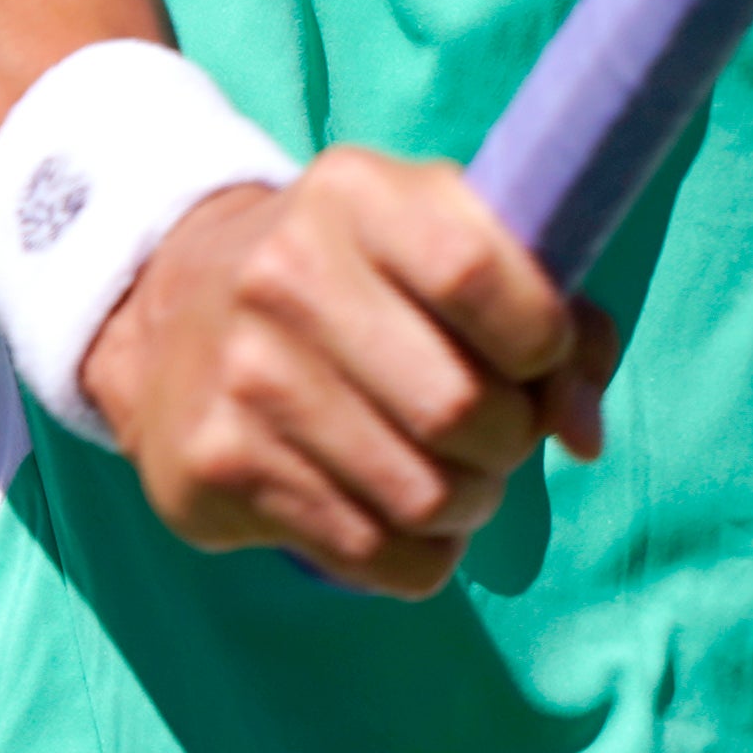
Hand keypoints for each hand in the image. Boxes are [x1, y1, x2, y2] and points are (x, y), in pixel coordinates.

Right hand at [76, 150, 615, 596]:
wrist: (169, 311)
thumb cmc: (355, 279)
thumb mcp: (444, 242)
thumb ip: (551, 314)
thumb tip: (583, 433)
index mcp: (355, 196)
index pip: (476, 273)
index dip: (541, 338)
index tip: (540, 357)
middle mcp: (285, 276)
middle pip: (460, 408)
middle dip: (510, 442)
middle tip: (496, 434)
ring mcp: (244, 377)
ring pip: (424, 498)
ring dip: (468, 505)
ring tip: (452, 477)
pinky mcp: (216, 468)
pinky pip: (370, 556)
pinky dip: (418, 555)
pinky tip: (399, 515)